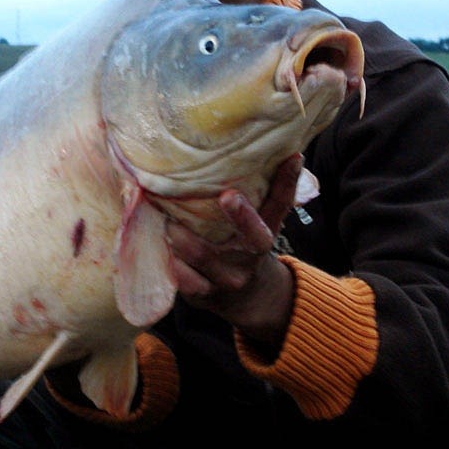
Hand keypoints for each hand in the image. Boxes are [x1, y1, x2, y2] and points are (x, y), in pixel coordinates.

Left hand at [166, 153, 301, 344]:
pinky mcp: (203, 294)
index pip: (281, 205)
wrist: (249, 301)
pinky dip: (170, 261)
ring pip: (205, 256)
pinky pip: (183, 279)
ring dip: (183, 235)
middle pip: (253, 236)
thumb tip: (275, 148)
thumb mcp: (261, 225)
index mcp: (266, 233)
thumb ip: (262, 194)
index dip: (288, 181)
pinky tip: (156, 244)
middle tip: (228, 195)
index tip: (292, 158)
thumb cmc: (246, 248)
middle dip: (242, 216)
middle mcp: (251, 256)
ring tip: (165, 216)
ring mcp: (228, 278)